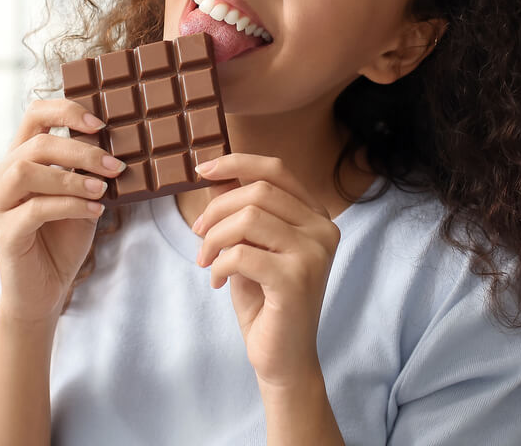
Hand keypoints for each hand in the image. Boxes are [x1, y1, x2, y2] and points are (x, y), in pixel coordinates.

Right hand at [0, 99, 124, 324]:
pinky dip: (70, 205)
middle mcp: (1, 177)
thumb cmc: (63, 239)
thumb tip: (113, 144)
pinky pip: (35, 208)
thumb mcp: (82, 195)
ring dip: (71, 177)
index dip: (65, 110)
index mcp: (20, 160)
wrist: (46, 290)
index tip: (100, 125)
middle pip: (36, 143)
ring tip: (102, 189)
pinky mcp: (4, 233)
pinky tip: (95, 210)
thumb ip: (87, 169)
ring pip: (27, 170)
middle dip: (81, 151)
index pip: (34, 115)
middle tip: (115, 165)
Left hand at [192, 154, 340, 387]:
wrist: (282, 358)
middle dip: (216, 210)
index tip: (201, 169)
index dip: (236, 163)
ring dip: (214, 239)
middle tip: (198, 234)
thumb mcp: (250, 246)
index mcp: (316, 216)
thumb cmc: (265, 300)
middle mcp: (323, 229)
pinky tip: (215, 281)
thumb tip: (216, 174)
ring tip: (204, 260)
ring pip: (248, 218)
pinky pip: (242, 253)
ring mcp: (314, 253)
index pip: (276, 170)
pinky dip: (218, 265)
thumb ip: (241, 211)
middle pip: (257, 191)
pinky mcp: (296, 279)